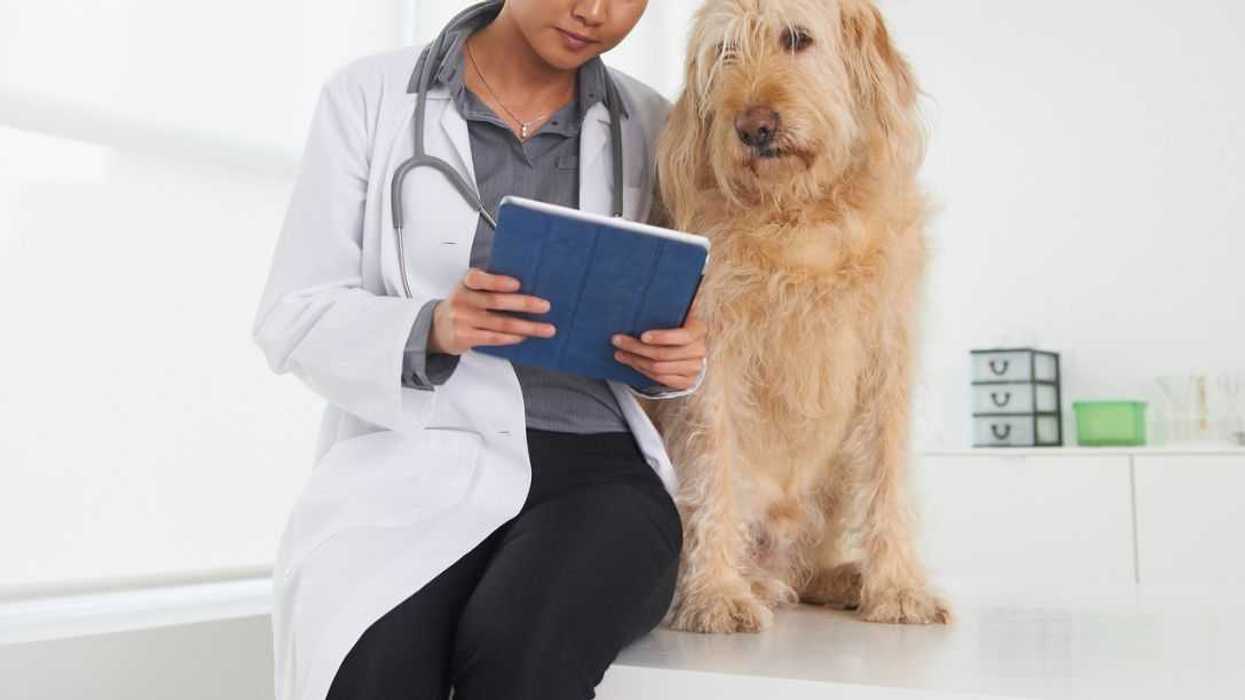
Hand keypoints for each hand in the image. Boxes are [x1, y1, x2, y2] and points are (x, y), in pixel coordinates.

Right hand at [430, 268, 554, 354]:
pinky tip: (524, 336)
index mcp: (466, 283)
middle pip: (497, 302)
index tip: (517, 284)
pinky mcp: (464, 337)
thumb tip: (529, 287)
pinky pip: (493, 337)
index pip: (479, 279)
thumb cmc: (464, 304)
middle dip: (524, 304)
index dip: (498, 281)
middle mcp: (462, 299)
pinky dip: (511, 337)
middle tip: (546, 306)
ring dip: (527, 327)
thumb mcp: (470, 289)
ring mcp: (462, 319)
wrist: (436, 327)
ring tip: (546, 329)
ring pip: (500, 323)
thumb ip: (490, 285)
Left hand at [610, 310, 707, 391]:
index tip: (642, 336)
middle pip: (664, 354)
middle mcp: (699, 350)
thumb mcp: (679, 314)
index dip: (662, 337)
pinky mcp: (686, 382)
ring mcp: (694, 368)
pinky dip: (642, 370)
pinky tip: (631, 362)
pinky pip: (660, 379)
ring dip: (636, 360)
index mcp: (698, 330)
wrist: (691, 352)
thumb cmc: (679, 328)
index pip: (683, 336)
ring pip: (659, 368)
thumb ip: (674, 304)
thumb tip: (663, 287)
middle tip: (619, 341)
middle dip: (637, 348)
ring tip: (620, 352)